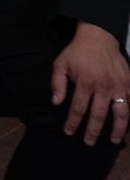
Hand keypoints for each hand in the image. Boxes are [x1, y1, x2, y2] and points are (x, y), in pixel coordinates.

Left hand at [51, 21, 129, 144]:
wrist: (99, 37)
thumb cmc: (77, 52)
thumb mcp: (60, 64)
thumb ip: (58, 84)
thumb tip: (56, 103)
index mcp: (85, 82)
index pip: (78, 108)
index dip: (73, 122)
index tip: (69, 132)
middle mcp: (104, 86)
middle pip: (99, 114)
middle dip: (93, 131)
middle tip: (89, 142)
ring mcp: (119, 85)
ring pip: (122, 112)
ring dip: (119, 129)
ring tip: (114, 141)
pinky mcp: (129, 82)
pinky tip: (128, 125)